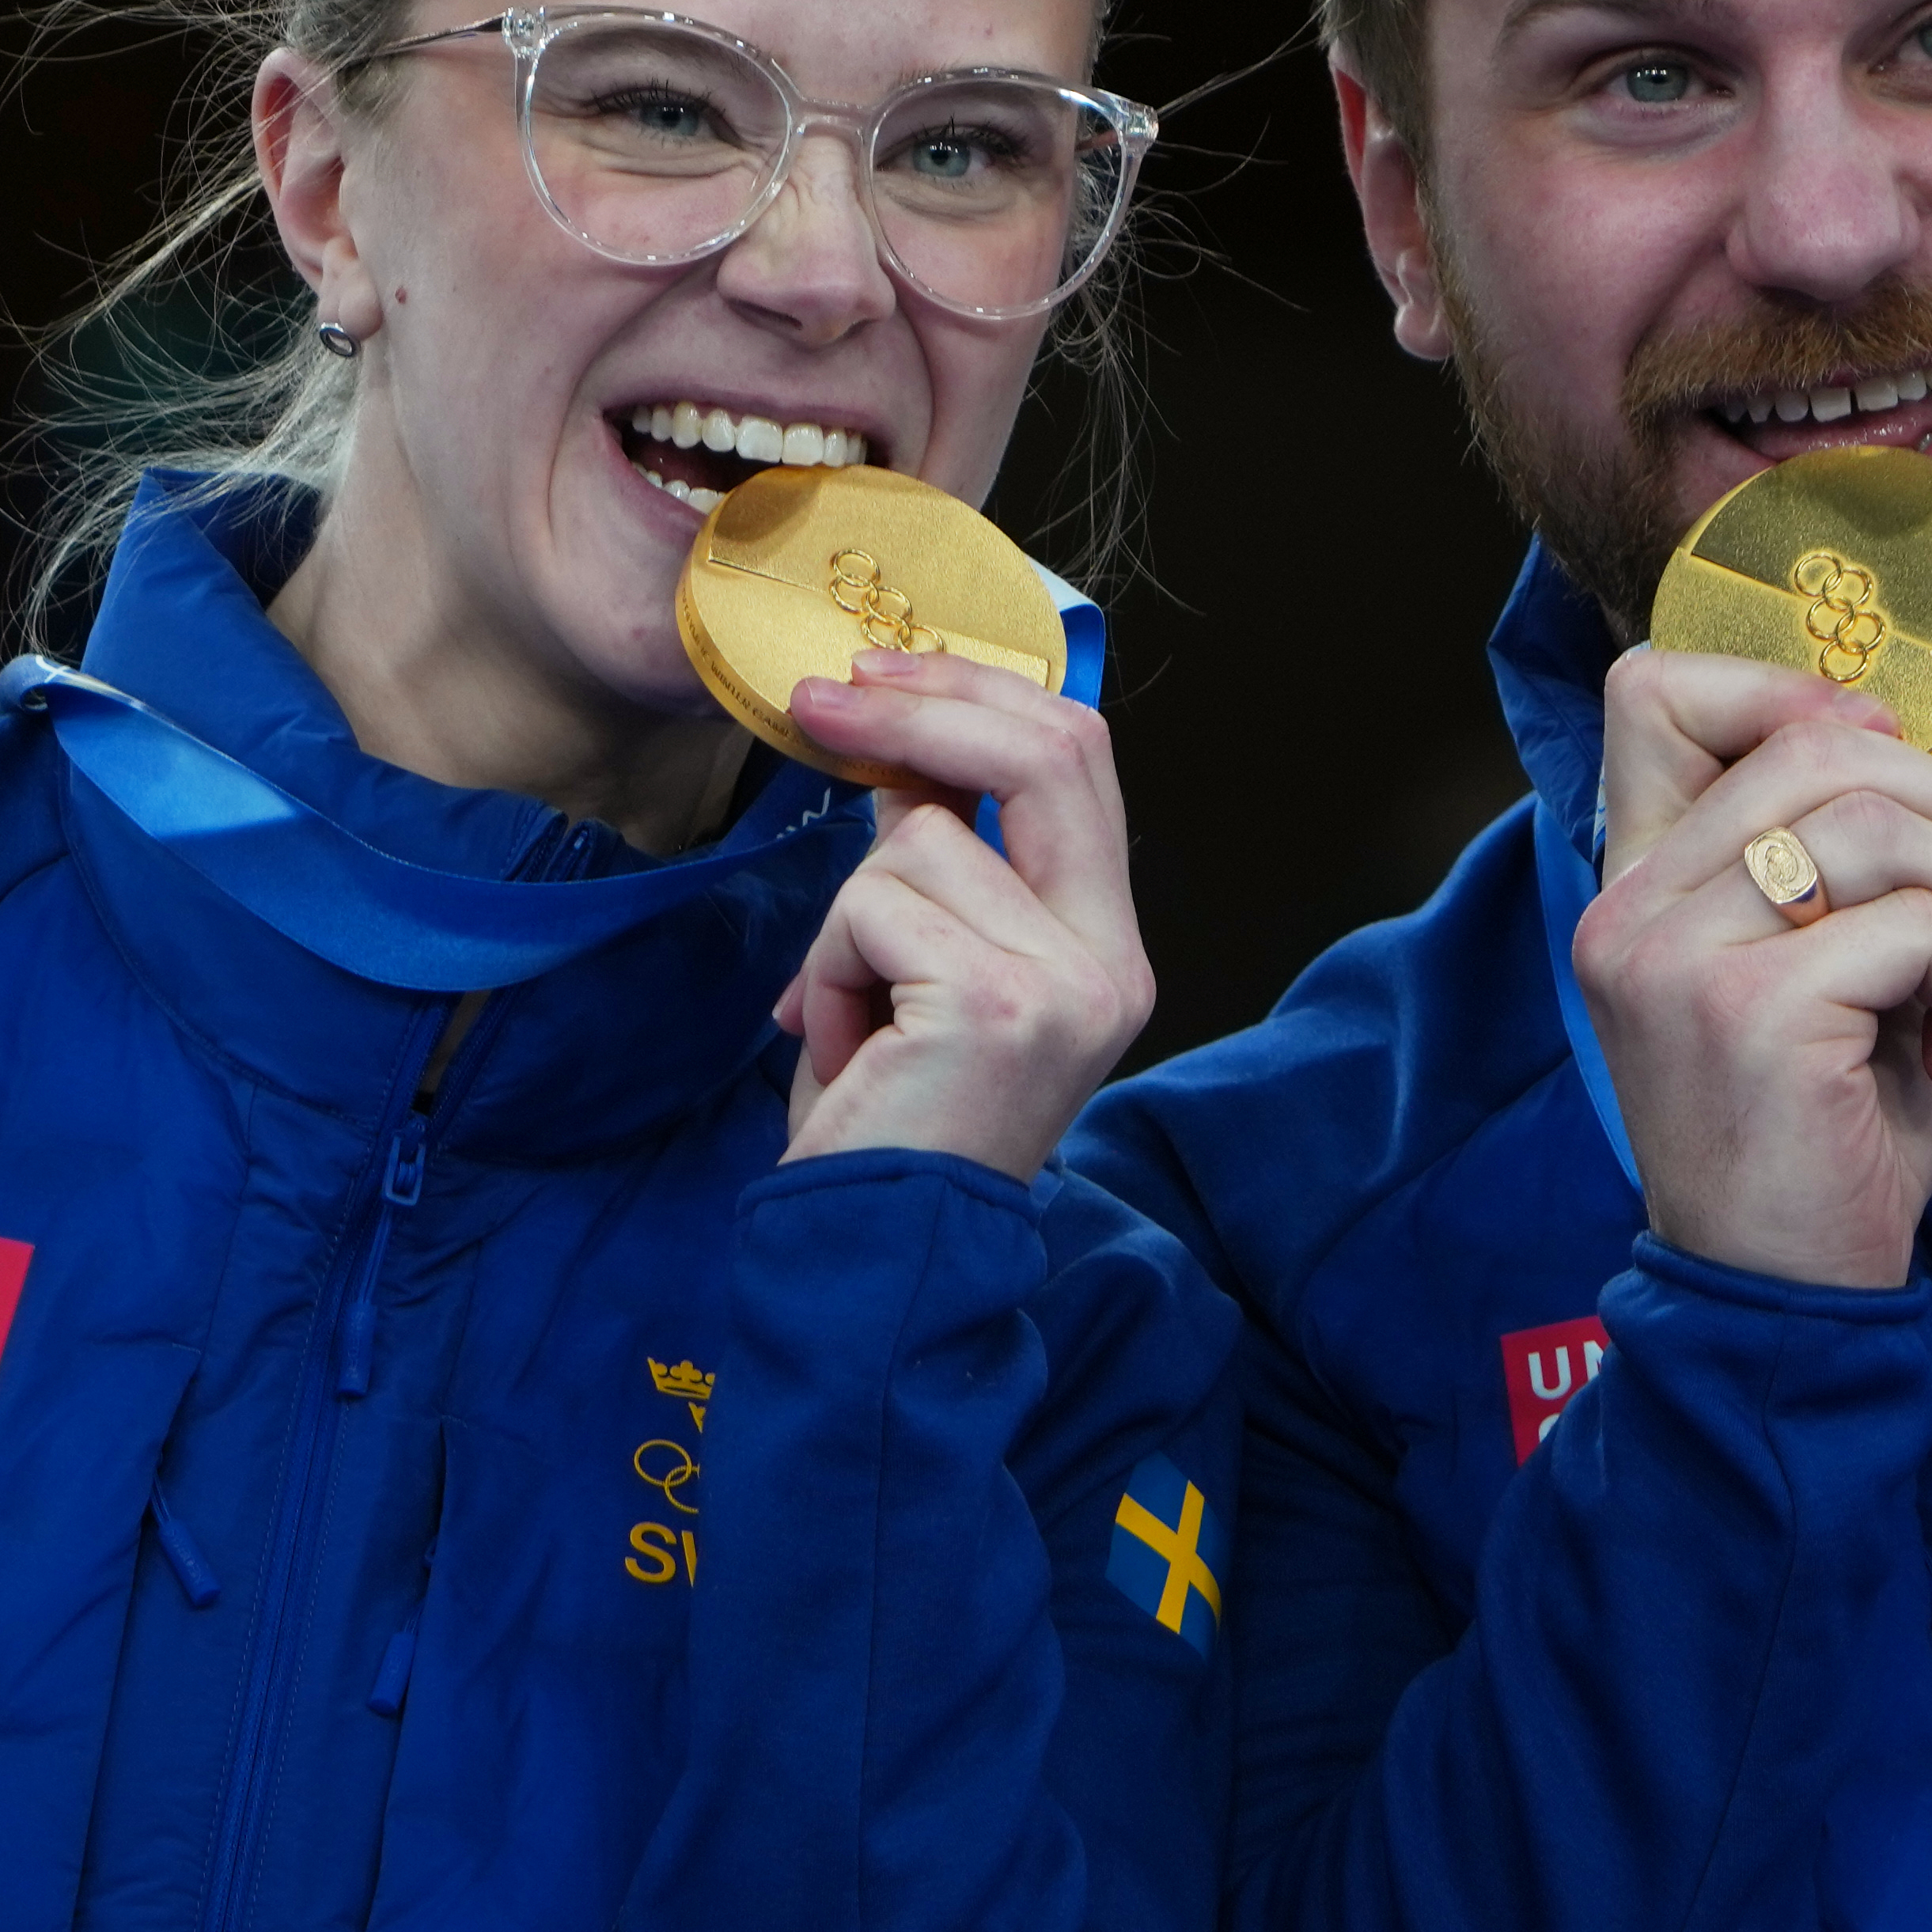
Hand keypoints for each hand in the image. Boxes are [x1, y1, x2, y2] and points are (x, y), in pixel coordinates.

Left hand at [760, 650, 1155, 1184]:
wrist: (877, 1257)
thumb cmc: (892, 1124)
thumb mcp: (925, 967)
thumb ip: (940, 862)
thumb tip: (896, 744)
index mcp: (1110, 948)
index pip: (1079, 761)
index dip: (977, 694)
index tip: (877, 674)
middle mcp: (1113, 963)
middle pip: (1046, 753)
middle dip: (920, 707)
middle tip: (818, 702)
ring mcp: (1066, 983)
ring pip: (917, 844)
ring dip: (845, 926)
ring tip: (850, 1021)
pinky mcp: (996, 1003)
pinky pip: (871, 910)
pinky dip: (827, 975)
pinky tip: (845, 1049)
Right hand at [1568, 648, 1931, 1288]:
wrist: (1781, 1306)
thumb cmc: (1818, 1138)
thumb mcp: (1809, 970)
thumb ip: (1828, 857)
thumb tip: (1913, 750)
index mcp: (1635, 888)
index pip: (1655, 693)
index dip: (1795, 698)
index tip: (1890, 777)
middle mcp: (1632, 909)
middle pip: (1817, 745)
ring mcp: (1680, 957)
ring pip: (1878, 823)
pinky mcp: (1752, 1011)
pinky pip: (1917, 925)